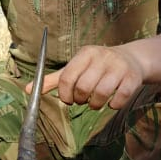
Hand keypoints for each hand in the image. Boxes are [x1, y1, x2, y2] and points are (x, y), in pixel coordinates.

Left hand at [27, 45, 144, 108]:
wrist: (132, 59)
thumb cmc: (97, 66)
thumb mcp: (76, 68)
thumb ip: (53, 80)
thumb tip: (28, 89)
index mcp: (85, 54)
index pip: (67, 77)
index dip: (65, 94)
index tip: (68, 99)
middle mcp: (102, 57)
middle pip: (83, 87)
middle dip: (80, 99)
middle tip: (82, 100)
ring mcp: (118, 67)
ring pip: (101, 94)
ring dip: (95, 105)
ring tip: (95, 103)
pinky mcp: (132, 78)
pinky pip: (120, 98)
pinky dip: (114, 105)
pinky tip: (112, 102)